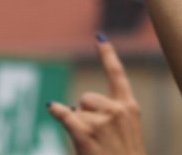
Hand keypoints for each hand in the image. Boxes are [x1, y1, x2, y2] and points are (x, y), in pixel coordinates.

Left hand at [49, 37, 146, 154]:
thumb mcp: (126, 137)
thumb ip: (107, 118)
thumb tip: (68, 107)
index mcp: (130, 109)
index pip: (117, 75)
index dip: (107, 54)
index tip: (99, 37)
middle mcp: (117, 110)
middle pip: (86, 97)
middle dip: (84, 113)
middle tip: (97, 139)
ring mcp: (102, 121)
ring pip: (77, 110)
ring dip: (78, 126)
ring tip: (92, 148)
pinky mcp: (86, 133)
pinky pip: (66, 115)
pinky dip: (57, 112)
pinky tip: (52, 108)